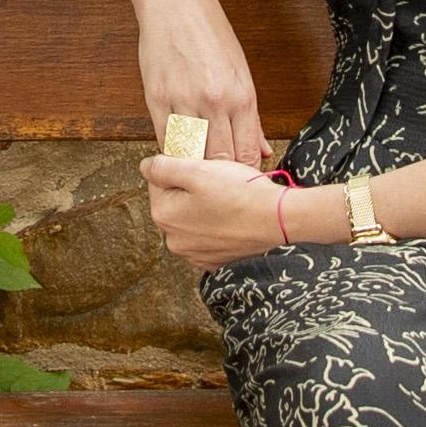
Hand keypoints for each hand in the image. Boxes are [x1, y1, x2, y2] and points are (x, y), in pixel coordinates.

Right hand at [132, 0, 267, 167]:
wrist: (176, 2)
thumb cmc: (211, 35)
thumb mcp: (241, 72)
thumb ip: (251, 116)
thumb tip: (264, 149)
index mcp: (242, 95)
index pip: (248, 152)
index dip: (244, 173)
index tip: (240, 180)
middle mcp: (215, 100)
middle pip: (220, 159)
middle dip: (220, 176)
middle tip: (217, 182)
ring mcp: (184, 99)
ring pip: (191, 154)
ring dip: (193, 165)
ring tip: (196, 169)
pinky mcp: (156, 97)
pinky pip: (165, 138)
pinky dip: (172, 150)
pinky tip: (177, 151)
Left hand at [142, 156, 298, 271]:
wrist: (280, 219)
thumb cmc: (241, 193)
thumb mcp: (197, 170)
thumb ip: (162, 166)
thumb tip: (145, 167)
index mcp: (164, 216)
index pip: (159, 180)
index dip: (182, 168)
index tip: (204, 169)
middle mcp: (174, 241)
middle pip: (175, 200)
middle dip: (192, 188)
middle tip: (219, 183)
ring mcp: (195, 254)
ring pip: (192, 216)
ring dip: (205, 205)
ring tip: (229, 199)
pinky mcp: (214, 260)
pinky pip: (208, 233)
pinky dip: (217, 223)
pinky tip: (233, 216)